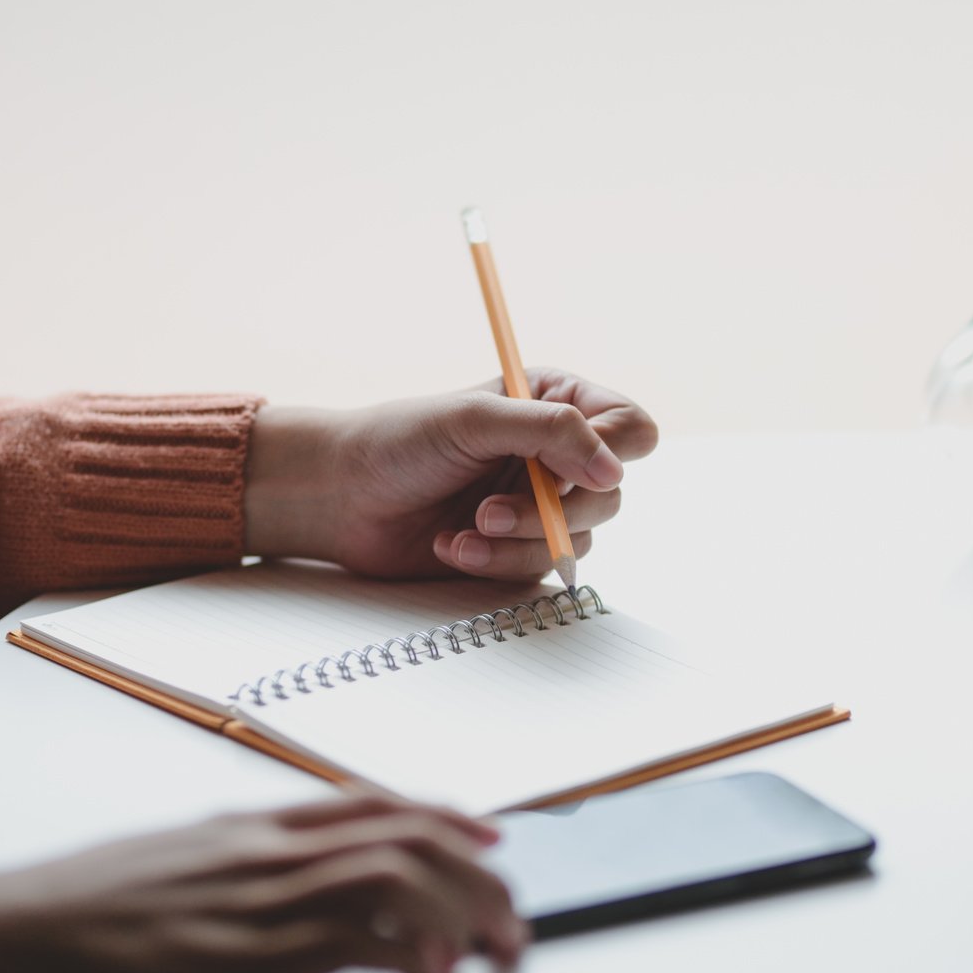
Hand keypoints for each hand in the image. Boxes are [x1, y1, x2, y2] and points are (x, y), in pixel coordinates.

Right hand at [0, 792, 524, 972]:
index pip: (374, 804)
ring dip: (458, 910)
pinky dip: (407, 960)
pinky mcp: (242, 962)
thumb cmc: (85, 903)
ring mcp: (256, 903)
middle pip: (402, 837)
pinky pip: (350, 946)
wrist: (7, 932)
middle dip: (475, 873)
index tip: (492, 837)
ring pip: (392, 878)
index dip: (447, 817)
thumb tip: (306, 867)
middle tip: (509, 913)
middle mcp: (265, 852)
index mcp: (251, 825)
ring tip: (489, 947)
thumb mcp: (178, 856)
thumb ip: (246, 856)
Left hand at [243, 369, 657, 580]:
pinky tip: (453, 546)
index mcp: (555, 404)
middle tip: (490, 508)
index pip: (630, 429)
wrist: (342, 497)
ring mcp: (541, 505)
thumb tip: (613, 471)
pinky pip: (540, 569)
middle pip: (610, 494)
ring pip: (578, 539)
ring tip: (465, 528)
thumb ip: (552, 433)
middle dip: (550, 510)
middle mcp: (556, 455)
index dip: (612, 454)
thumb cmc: (399, 442)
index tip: (575, 473)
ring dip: (517, 541)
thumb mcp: (476, 419)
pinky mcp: (520, 550)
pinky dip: (497, 563)